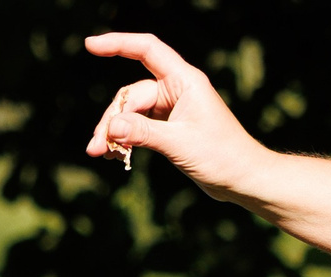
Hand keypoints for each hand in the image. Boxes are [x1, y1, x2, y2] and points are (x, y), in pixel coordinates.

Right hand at [83, 32, 271, 202]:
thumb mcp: (179, 143)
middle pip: (130, 94)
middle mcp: (176, 90)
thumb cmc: (221, 155)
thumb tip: (110, 126)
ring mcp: (170, 109)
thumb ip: (143, 132)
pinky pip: (136, 127)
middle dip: (112, 120)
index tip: (89, 45)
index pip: (148, 50)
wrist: (241, 178)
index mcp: (185, 81)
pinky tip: (115, 157)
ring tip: (103, 156)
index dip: (118, 44)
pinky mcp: (167, 128)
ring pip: (130, 113)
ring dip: (114, 134)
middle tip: (97, 149)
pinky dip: (124, 140)